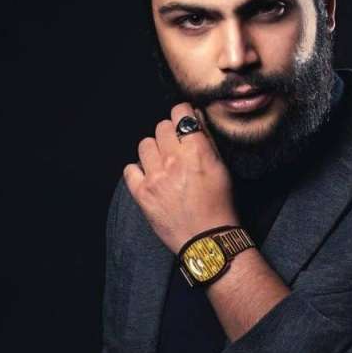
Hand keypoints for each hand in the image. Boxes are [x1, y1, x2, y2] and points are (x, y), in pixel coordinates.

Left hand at [123, 102, 240, 254]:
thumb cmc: (220, 205)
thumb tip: (195, 118)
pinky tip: (150, 177)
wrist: (207, 239)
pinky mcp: (142, 194)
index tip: (183, 122)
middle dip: (169, 134)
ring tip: (163, 163)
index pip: (180, 113)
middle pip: (161, 127)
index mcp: (197, 151)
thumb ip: (207, 140)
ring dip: (154, 150)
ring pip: (145, 144)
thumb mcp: (222, 168)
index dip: (182, 115)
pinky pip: (129, 169)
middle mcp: (173, 160)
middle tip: (176, 148)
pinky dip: (138, 171)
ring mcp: (155, 177)